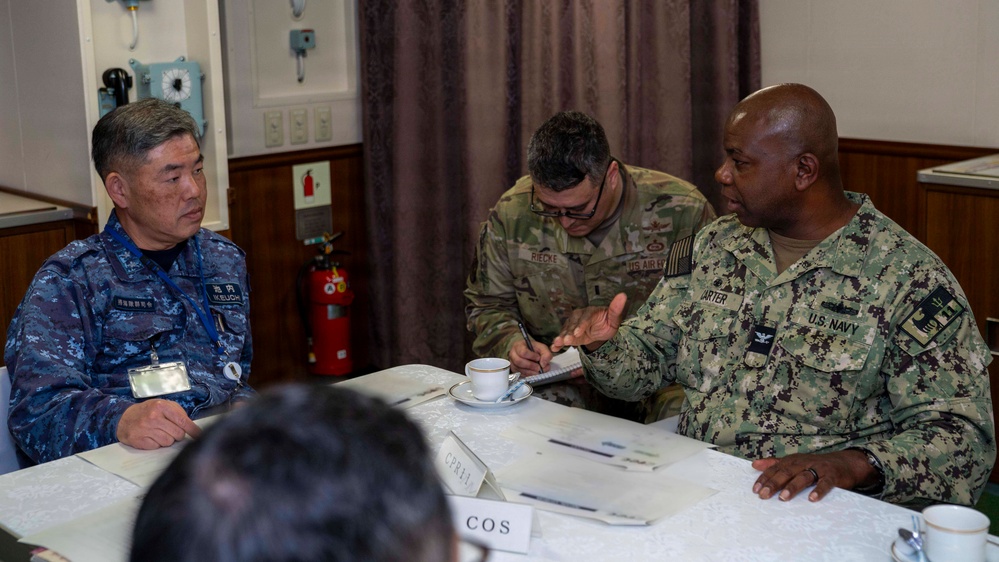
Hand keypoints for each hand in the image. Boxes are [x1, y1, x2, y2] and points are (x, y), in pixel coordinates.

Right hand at [116, 399, 202, 449]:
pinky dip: (157, 444)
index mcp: (161, 406)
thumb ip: (178, 413)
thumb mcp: (163, 405)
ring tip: (158, 432)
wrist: (124, 418)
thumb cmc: (148, 411)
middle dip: (177, 434)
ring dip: (167, 439)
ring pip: (168, 442)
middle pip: (178, 434)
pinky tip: (151, 437)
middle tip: (169, 429)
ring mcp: (145, 429)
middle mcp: (153, 417)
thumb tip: (191, 426)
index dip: (193, 430)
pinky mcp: (139, 440)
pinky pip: (157, 447)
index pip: (182, 421)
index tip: (199, 435)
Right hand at [509, 339, 552, 376]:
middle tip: (539, 367)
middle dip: (531, 366)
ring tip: (538, 370)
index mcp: (519, 346)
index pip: (523, 352)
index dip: (532, 356)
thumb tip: (544, 364)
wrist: (529, 352)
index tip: (538, 357)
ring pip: (519, 369)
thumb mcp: (542, 348)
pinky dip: (528, 374)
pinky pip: (520, 374)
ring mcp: (512, 362)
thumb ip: (546, 354)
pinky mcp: (514, 370)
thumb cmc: (534, 349)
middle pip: (519, 361)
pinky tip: (533, 372)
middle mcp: (513, 354)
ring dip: (530, 371)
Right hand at [551, 292, 626, 351]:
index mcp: (591, 311)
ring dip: (561, 337)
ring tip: (557, 344)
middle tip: (565, 341)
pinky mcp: (569, 332)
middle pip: (573, 324)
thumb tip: (622, 295)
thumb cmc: (608, 322)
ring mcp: (573, 324)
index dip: (581, 325)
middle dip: (569, 333)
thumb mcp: (614, 318)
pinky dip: (558, 342)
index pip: (586, 317)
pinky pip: (563, 336)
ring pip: (566, 330)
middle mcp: (579, 316)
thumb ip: (616, 309)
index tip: (578, 333)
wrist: (602, 329)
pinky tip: (554, 347)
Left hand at [751, 449, 875, 501]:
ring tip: (784, 497)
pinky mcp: (832, 476)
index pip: (775, 469)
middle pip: (786, 473)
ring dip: (793, 487)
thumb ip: (774, 464)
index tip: (755, 489)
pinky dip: (819, 490)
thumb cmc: (815, 465)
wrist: (844, 463)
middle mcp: (804, 462)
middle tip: (764, 495)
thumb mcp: (794, 462)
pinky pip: (825, 483)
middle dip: (774, 484)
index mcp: (793, 460)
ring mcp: (818, 468)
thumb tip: (754, 464)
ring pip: (803, 477)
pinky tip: (812, 499)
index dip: (765, 478)